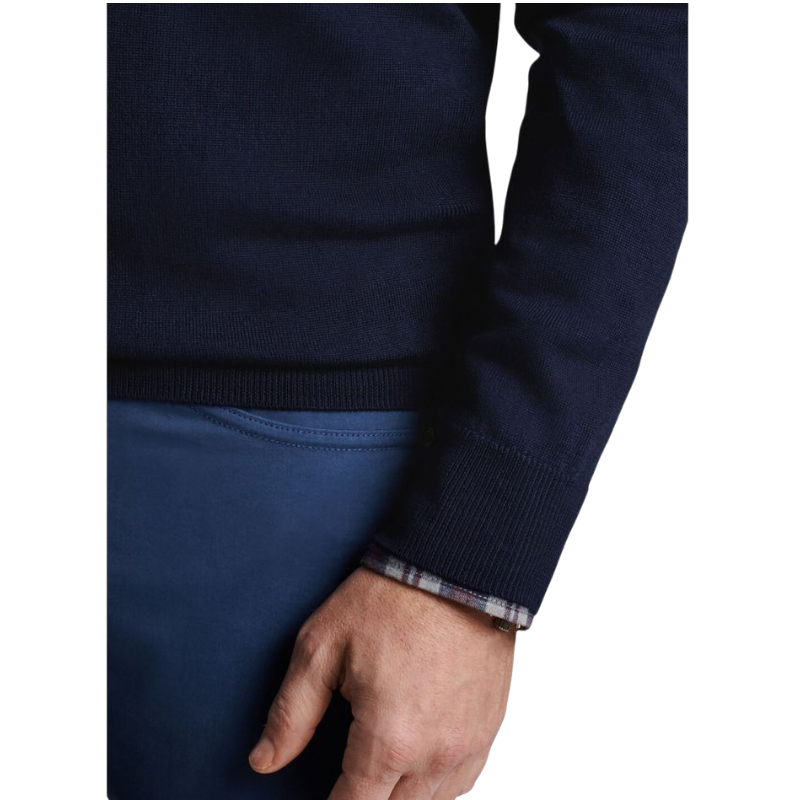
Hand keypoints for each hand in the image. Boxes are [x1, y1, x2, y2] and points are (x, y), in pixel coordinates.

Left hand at [248, 566, 516, 798]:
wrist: (453, 568)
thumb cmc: (387, 602)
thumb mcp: (322, 646)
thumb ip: (291, 712)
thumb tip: (263, 761)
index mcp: (389, 739)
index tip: (322, 797)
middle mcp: (435, 754)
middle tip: (346, 780)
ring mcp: (468, 743)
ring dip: (400, 798)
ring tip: (378, 775)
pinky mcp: (488, 727)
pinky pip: (463, 784)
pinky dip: (436, 788)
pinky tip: (417, 769)